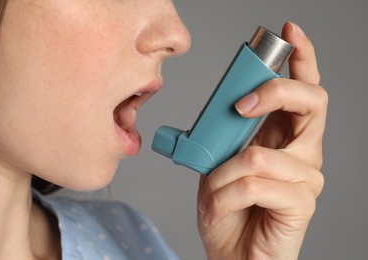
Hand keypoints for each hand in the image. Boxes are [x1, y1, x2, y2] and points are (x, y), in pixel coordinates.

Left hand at [197, 22, 327, 259]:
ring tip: (211, 193)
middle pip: (311, 101)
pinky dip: (223, 196)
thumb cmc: (227, 209)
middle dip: (273, 92)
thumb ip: (226, 134)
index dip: (302, 57)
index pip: (303, 90)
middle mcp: (302, 153)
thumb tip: (224, 107)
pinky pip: (254, 184)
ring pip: (259, 154)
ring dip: (221, 175)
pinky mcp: (301, 204)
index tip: (290, 32)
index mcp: (283, 137)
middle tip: (240, 105)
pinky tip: (217, 209)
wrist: (233, 256)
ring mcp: (306, 178)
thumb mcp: (219, 162)